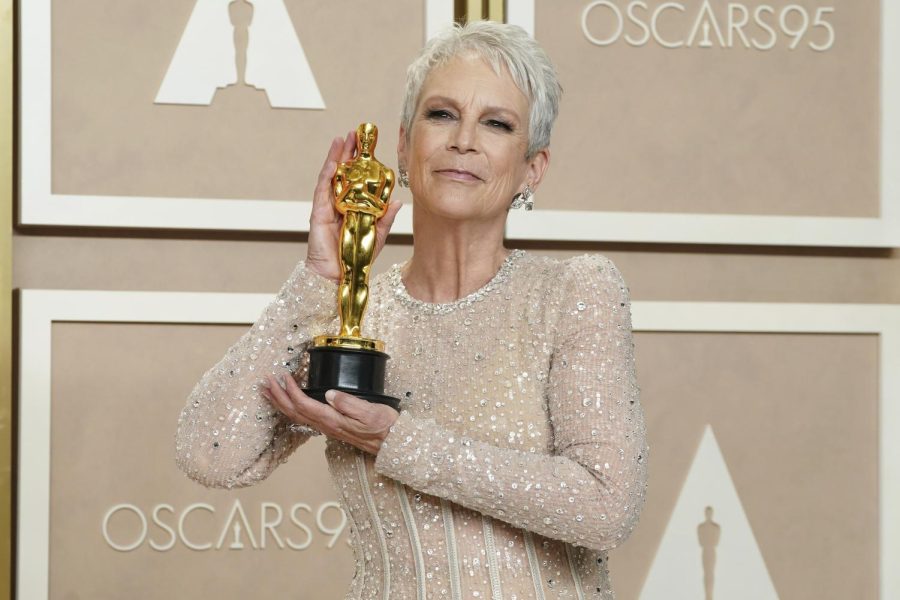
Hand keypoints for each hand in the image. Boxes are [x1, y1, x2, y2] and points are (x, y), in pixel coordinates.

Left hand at [261, 372, 398, 454]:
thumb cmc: (385, 427)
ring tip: (268, 391)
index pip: (304, 405)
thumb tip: (330, 394)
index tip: (283, 376)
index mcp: (333, 420)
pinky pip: (304, 418)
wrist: (393, 444)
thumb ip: (349, 403)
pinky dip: (291, 408)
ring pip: (296, 416)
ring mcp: (327, 428)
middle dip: (277, 396)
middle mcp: (326, 426)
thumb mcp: (371, 412)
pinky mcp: (331, 427)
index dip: (290, 390)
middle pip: (294, 412)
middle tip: (264, 381)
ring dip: (280, 403)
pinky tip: (289, 403)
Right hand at [305, 131, 403, 281]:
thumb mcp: (376, 236)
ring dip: (337, 156)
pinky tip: (333, 159)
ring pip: (332, 176)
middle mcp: (340, 203)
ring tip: (343, 138)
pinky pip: (323, 189)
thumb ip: (385, 218)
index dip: (363, 164)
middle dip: (350, 153)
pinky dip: (327, 172)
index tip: (370, 147)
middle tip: (357, 134)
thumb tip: (397, 202)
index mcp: (354, 206)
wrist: (339, 276)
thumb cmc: (356, 257)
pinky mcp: (319, 213)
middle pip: (344, 173)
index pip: (358, 180)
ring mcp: (328, 206)